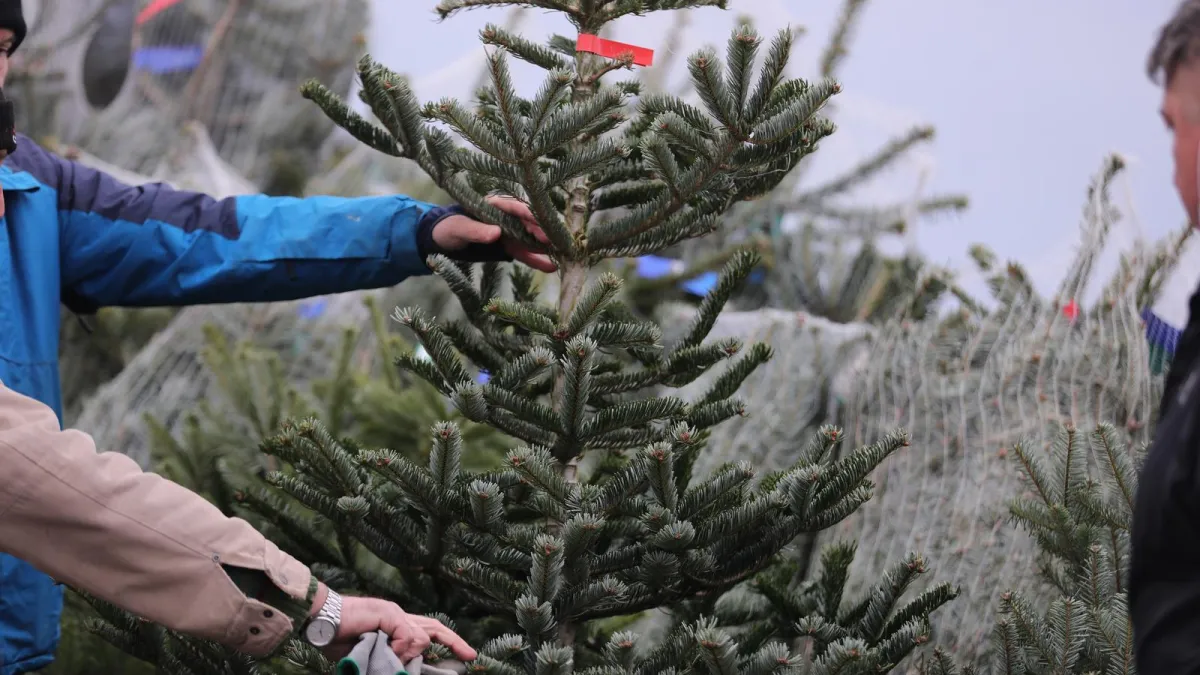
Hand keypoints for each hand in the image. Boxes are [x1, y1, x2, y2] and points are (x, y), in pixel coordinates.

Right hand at [323, 595, 476, 662]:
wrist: (321, 621)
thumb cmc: (337, 638)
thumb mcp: (369, 653)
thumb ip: (388, 657)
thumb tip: (405, 667)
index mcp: (394, 625)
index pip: (426, 629)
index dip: (446, 640)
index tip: (464, 655)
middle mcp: (398, 615)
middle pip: (433, 627)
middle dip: (454, 642)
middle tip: (470, 657)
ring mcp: (395, 613)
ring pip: (421, 639)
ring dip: (406, 655)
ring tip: (383, 654)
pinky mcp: (391, 613)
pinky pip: (408, 637)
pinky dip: (399, 648)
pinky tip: (383, 647)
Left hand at [433, 195, 556, 271]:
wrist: (442, 240)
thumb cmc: (449, 228)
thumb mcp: (458, 229)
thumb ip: (476, 230)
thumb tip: (497, 232)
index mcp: (494, 205)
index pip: (516, 207)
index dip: (530, 215)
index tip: (542, 224)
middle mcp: (506, 218)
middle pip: (529, 223)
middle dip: (543, 232)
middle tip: (556, 242)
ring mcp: (509, 232)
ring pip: (531, 239)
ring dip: (545, 247)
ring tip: (562, 255)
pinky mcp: (509, 247)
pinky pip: (524, 254)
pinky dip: (536, 260)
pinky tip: (551, 267)